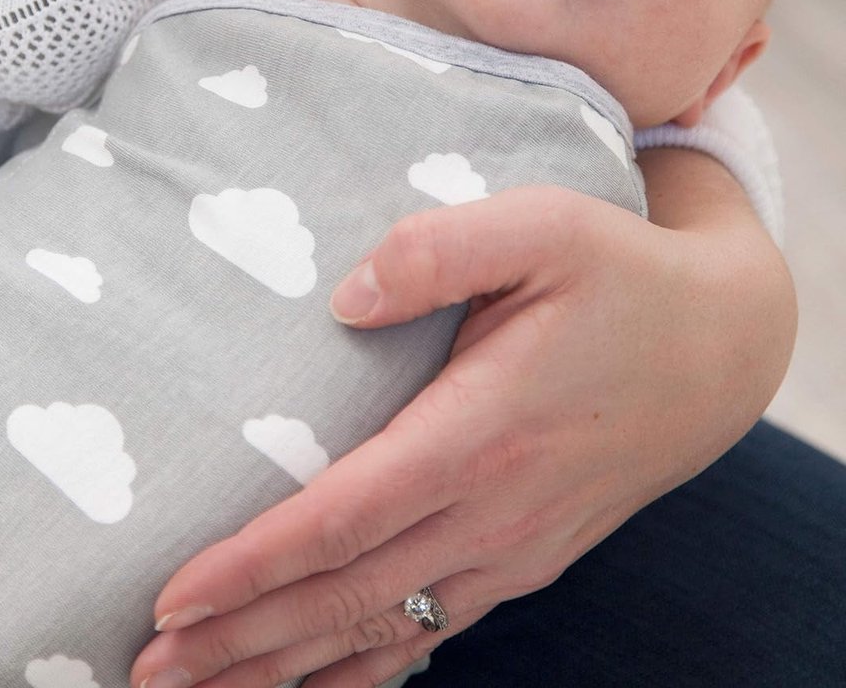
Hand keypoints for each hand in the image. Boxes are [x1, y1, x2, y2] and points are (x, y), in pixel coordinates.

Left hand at [130, 151, 794, 687]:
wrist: (719, 346)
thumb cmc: (619, 276)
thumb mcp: (540, 226)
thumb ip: (437, 250)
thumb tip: (343, 298)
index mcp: (483, 432)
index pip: (346, 517)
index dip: (256, 564)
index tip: (175, 595)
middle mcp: (494, 511)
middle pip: (347, 595)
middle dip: (242, 640)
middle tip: (148, 666)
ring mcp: (514, 547)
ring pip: (383, 629)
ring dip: (287, 666)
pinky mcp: (527, 555)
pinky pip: (435, 628)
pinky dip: (367, 667)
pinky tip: (318, 685)